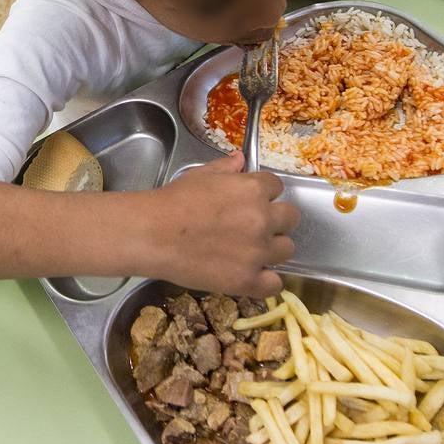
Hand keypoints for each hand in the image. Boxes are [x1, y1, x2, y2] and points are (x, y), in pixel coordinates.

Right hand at [143, 152, 298, 296]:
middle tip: (254, 226)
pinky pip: (275, 284)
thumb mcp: (200, 175)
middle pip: (290, 218)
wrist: (153, 234)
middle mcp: (262, 219)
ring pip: (287, 249)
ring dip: (272, 249)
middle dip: (276, 220)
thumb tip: (241, 159)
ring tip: (250, 251)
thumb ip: (226, 167)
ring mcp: (257, 251)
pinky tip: (251, 276)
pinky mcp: (248, 280)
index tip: (253, 200)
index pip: (277, 187)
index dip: (265, 194)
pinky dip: (265, 281)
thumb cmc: (173, 201)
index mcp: (253, 189)